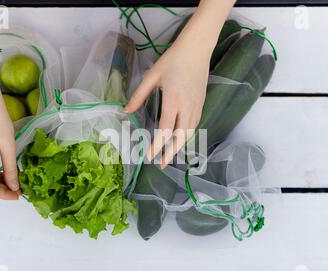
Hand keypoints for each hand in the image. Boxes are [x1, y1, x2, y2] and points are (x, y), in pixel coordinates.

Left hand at [125, 36, 210, 167]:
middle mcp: (186, 106)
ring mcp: (196, 106)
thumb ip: (139, 95)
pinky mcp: (201, 104)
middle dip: (171, 152)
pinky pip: (195, 124)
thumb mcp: (152, 76)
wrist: (196, 49)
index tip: (150, 156)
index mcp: (173, 99)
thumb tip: (126, 111)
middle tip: (162, 164)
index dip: (158, 145)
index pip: (165, 129)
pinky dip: (187, 135)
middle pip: (180, 136)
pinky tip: (180, 139)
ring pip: (189, 132)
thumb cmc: (172, 60)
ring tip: (170, 155)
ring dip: (180, 146)